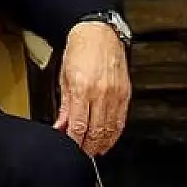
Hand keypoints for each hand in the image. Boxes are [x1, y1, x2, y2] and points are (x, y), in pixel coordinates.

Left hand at [54, 21, 130, 155]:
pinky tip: (108, 138)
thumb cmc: (80, 50)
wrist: (99, 32)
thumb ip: (64, 107)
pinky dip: (114, 133)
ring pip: (110, 129)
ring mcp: (115, 94)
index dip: (73, 143)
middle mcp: (101, 93)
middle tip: (80, 153)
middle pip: (95, 132)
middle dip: (87, 147)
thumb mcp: (64, 78)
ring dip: (101, 144)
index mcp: (82, 89)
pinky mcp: (126, 93)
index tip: (69, 149)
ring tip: (93, 150)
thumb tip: (60, 127)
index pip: (78, 127)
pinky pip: (121, 120)